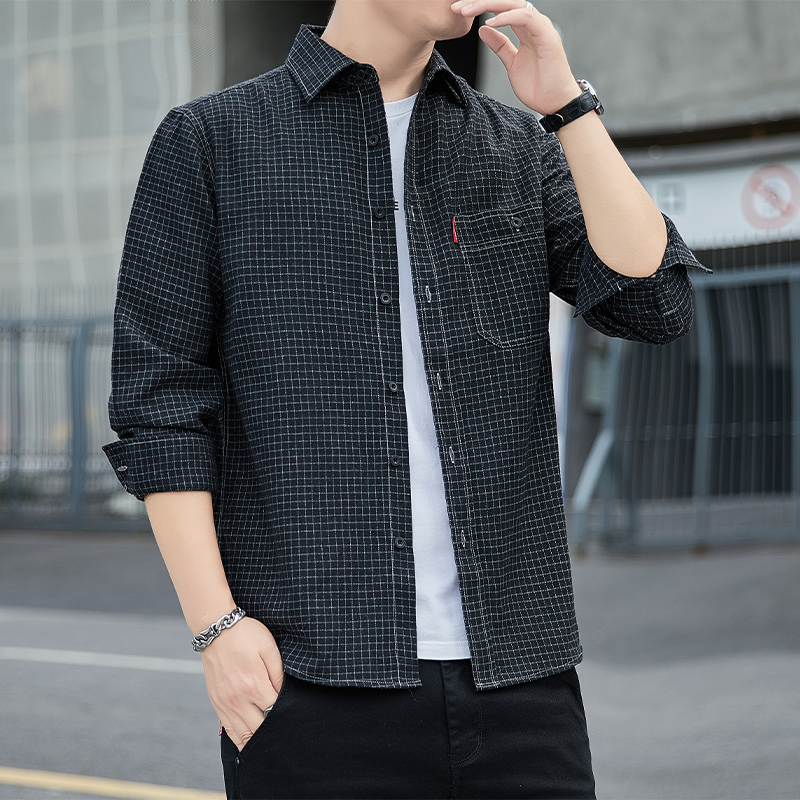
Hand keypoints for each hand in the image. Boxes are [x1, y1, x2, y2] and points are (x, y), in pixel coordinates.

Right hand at [199, 616, 283, 750]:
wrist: (217, 630)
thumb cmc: (246, 636)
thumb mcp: (269, 649)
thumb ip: (279, 675)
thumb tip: (286, 695)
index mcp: (254, 686)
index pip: (275, 713)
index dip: (287, 716)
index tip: (296, 717)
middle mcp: (238, 700)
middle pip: (260, 730)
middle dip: (275, 733)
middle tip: (287, 734)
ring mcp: (226, 704)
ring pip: (243, 737)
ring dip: (258, 742)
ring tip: (272, 744)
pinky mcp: (217, 704)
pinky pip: (230, 731)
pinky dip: (241, 740)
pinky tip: (251, 743)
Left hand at [451, 0, 581, 114]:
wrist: (555, 103)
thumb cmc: (539, 86)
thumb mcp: (511, 63)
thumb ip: (500, 46)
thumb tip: (483, 30)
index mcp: (524, 29)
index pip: (500, 9)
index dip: (479, 7)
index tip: (458, 11)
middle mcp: (533, 24)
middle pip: (504, 2)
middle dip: (479, 2)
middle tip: (457, 7)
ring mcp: (540, 28)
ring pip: (513, 4)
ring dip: (489, 5)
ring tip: (468, 10)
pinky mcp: (546, 35)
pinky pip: (525, 17)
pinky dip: (506, 17)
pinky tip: (489, 22)